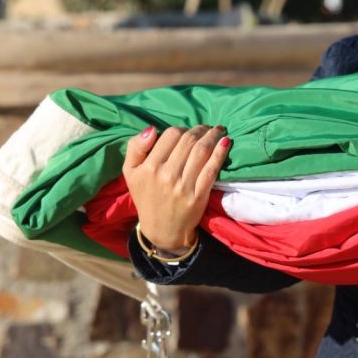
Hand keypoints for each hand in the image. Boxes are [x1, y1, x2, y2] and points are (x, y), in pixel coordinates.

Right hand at [123, 124, 230, 250]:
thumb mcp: (130, 172)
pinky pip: (212, 169)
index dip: (181, 129)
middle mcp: (166, 175)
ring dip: (213, 136)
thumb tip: (152, 129)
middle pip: (188, 140)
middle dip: (200, 129)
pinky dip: (220, 153)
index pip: (170, 135)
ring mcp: (184, 186)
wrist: (161, 230)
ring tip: (219, 130)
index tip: (188, 131)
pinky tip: (226, 143)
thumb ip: (135, 148)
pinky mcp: (199, 195)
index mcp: (149, 167)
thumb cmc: (146, 197)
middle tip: (207, 128)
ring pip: (201, 151)